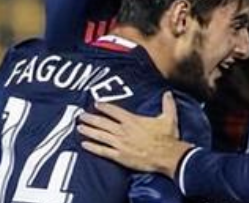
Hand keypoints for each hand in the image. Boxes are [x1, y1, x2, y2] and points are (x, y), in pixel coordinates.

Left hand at [78, 92, 193, 177]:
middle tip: (80, 116)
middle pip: (103, 122)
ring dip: (88, 131)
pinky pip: (103, 151)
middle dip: (90, 118)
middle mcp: (123, 131)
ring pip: (100, 135)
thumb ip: (167, 104)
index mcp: (133, 120)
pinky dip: (93, 147)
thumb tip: (168, 93)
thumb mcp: (169, 118)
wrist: (167, 156)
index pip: (115, 111)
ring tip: (79, 128)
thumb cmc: (167, 137)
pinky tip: (84, 144)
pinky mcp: (120, 156)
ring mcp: (120, 144)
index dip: (104, 107)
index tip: (96, 104)